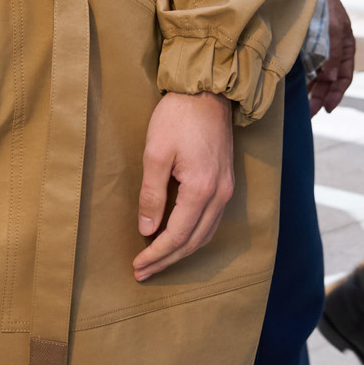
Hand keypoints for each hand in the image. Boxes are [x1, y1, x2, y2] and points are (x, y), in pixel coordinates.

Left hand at [135, 93, 234, 281]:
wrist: (207, 92)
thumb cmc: (177, 117)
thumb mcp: (155, 154)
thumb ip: (151, 194)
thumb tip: (147, 229)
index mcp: (201, 189)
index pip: (177, 235)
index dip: (156, 255)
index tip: (137, 266)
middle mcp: (219, 195)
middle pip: (194, 241)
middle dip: (167, 260)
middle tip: (143, 272)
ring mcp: (226, 189)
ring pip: (205, 234)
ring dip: (181, 251)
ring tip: (157, 261)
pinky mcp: (225, 182)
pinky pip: (212, 221)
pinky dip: (193, 236)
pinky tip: (178, 238)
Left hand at [307, 0, 355, 114]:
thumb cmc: (327, 4)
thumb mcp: (334, 30)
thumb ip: (334, 55)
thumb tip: (330, 80)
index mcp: (347, 47)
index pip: (344, 78)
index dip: (336, 95)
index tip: (326, 109)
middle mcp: (335, 50)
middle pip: (330, 81)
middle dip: (321, 97)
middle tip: (309, 113)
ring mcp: (322, 47)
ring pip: (319, 76)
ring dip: (312, 90)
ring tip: (302, 104)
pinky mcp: (308, 44)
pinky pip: (308, 66)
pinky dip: (304, 77)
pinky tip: (296, 85)